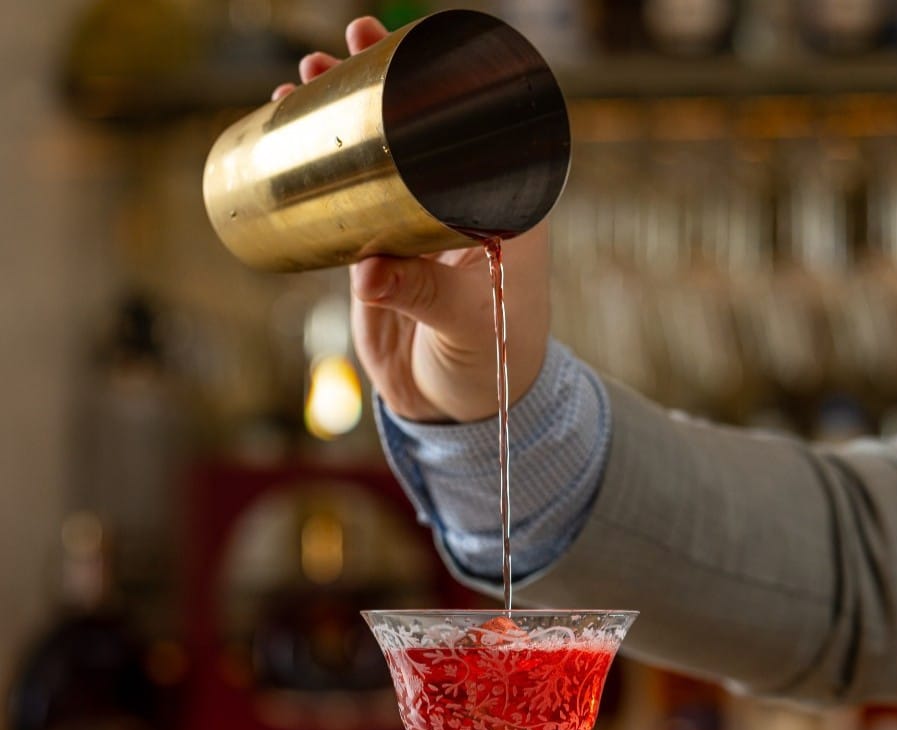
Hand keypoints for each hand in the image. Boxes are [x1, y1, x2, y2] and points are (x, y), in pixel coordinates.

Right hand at [272, 17, 551, 423]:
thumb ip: (422, 293)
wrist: (460, 411)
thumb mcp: (465, 323)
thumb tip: (367, 273)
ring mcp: (415, 226)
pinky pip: (348, 201)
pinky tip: (288, 140)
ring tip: (303, 81)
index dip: (441, 82)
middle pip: (420, 129)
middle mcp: (460, 205)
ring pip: (378, 158)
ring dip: (340, 119)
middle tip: (341, 49)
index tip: (404, 48)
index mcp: (505, 207)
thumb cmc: (491, 362)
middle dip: (378, 84)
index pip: (477, 127)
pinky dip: (320, 172)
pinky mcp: (380, 252)